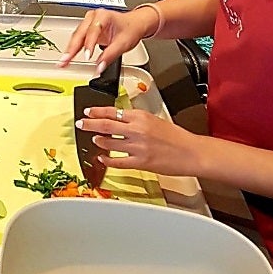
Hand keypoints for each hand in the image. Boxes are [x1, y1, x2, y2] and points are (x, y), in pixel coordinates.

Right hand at [58, 7, 156, 70]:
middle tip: (65, 60)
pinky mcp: (86, 30)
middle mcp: (93, 17)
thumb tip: (99, 67)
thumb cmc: (130, 29)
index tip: (87, 57)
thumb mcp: (123, 43)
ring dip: (70, 50)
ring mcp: (88, 22)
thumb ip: (110, 56)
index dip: (89, 44)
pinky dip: (73, 49)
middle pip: (80, 33)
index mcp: (103, 15)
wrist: (135, 24)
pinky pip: (78, 39)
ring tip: (63, 62)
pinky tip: (67, 57)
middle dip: (71, 48)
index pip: (93, 30)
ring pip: (76, 36)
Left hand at [77, 107, 202, 177]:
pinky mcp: (140, 162)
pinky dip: (107, 160)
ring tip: (94, 139)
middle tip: (81, 123)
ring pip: (109, 143)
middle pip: (105, 125)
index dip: (96, 111)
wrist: (192, 152)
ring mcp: (137, 147)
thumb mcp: (155, 120)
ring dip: (99, 141)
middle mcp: (137, 130)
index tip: (87, 112)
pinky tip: (102, 159)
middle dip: (89, 124)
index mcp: (141, 117)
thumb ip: (137, 120)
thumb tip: (119, 119)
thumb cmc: (177, 137)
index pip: (112, 111)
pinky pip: (117, 162)